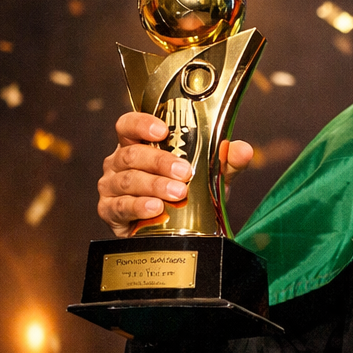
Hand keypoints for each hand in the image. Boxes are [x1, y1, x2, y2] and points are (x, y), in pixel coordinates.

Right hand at [97, 112, 253, 237]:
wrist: (180, 228)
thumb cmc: (189, 190)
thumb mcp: (212, 173)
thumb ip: (226, 160)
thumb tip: (242, 150)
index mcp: (139, 144)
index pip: (128, 125)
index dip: (141, 124)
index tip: (162, 131)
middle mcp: (120, 162)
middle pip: (132, 154)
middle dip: (160, 162)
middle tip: (185, 172)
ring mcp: (111, 186)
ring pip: (128, 180)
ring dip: (154, 186)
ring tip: (177, 193)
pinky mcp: (110, 211)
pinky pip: (120, 206)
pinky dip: (138, 206)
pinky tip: (155, 208)